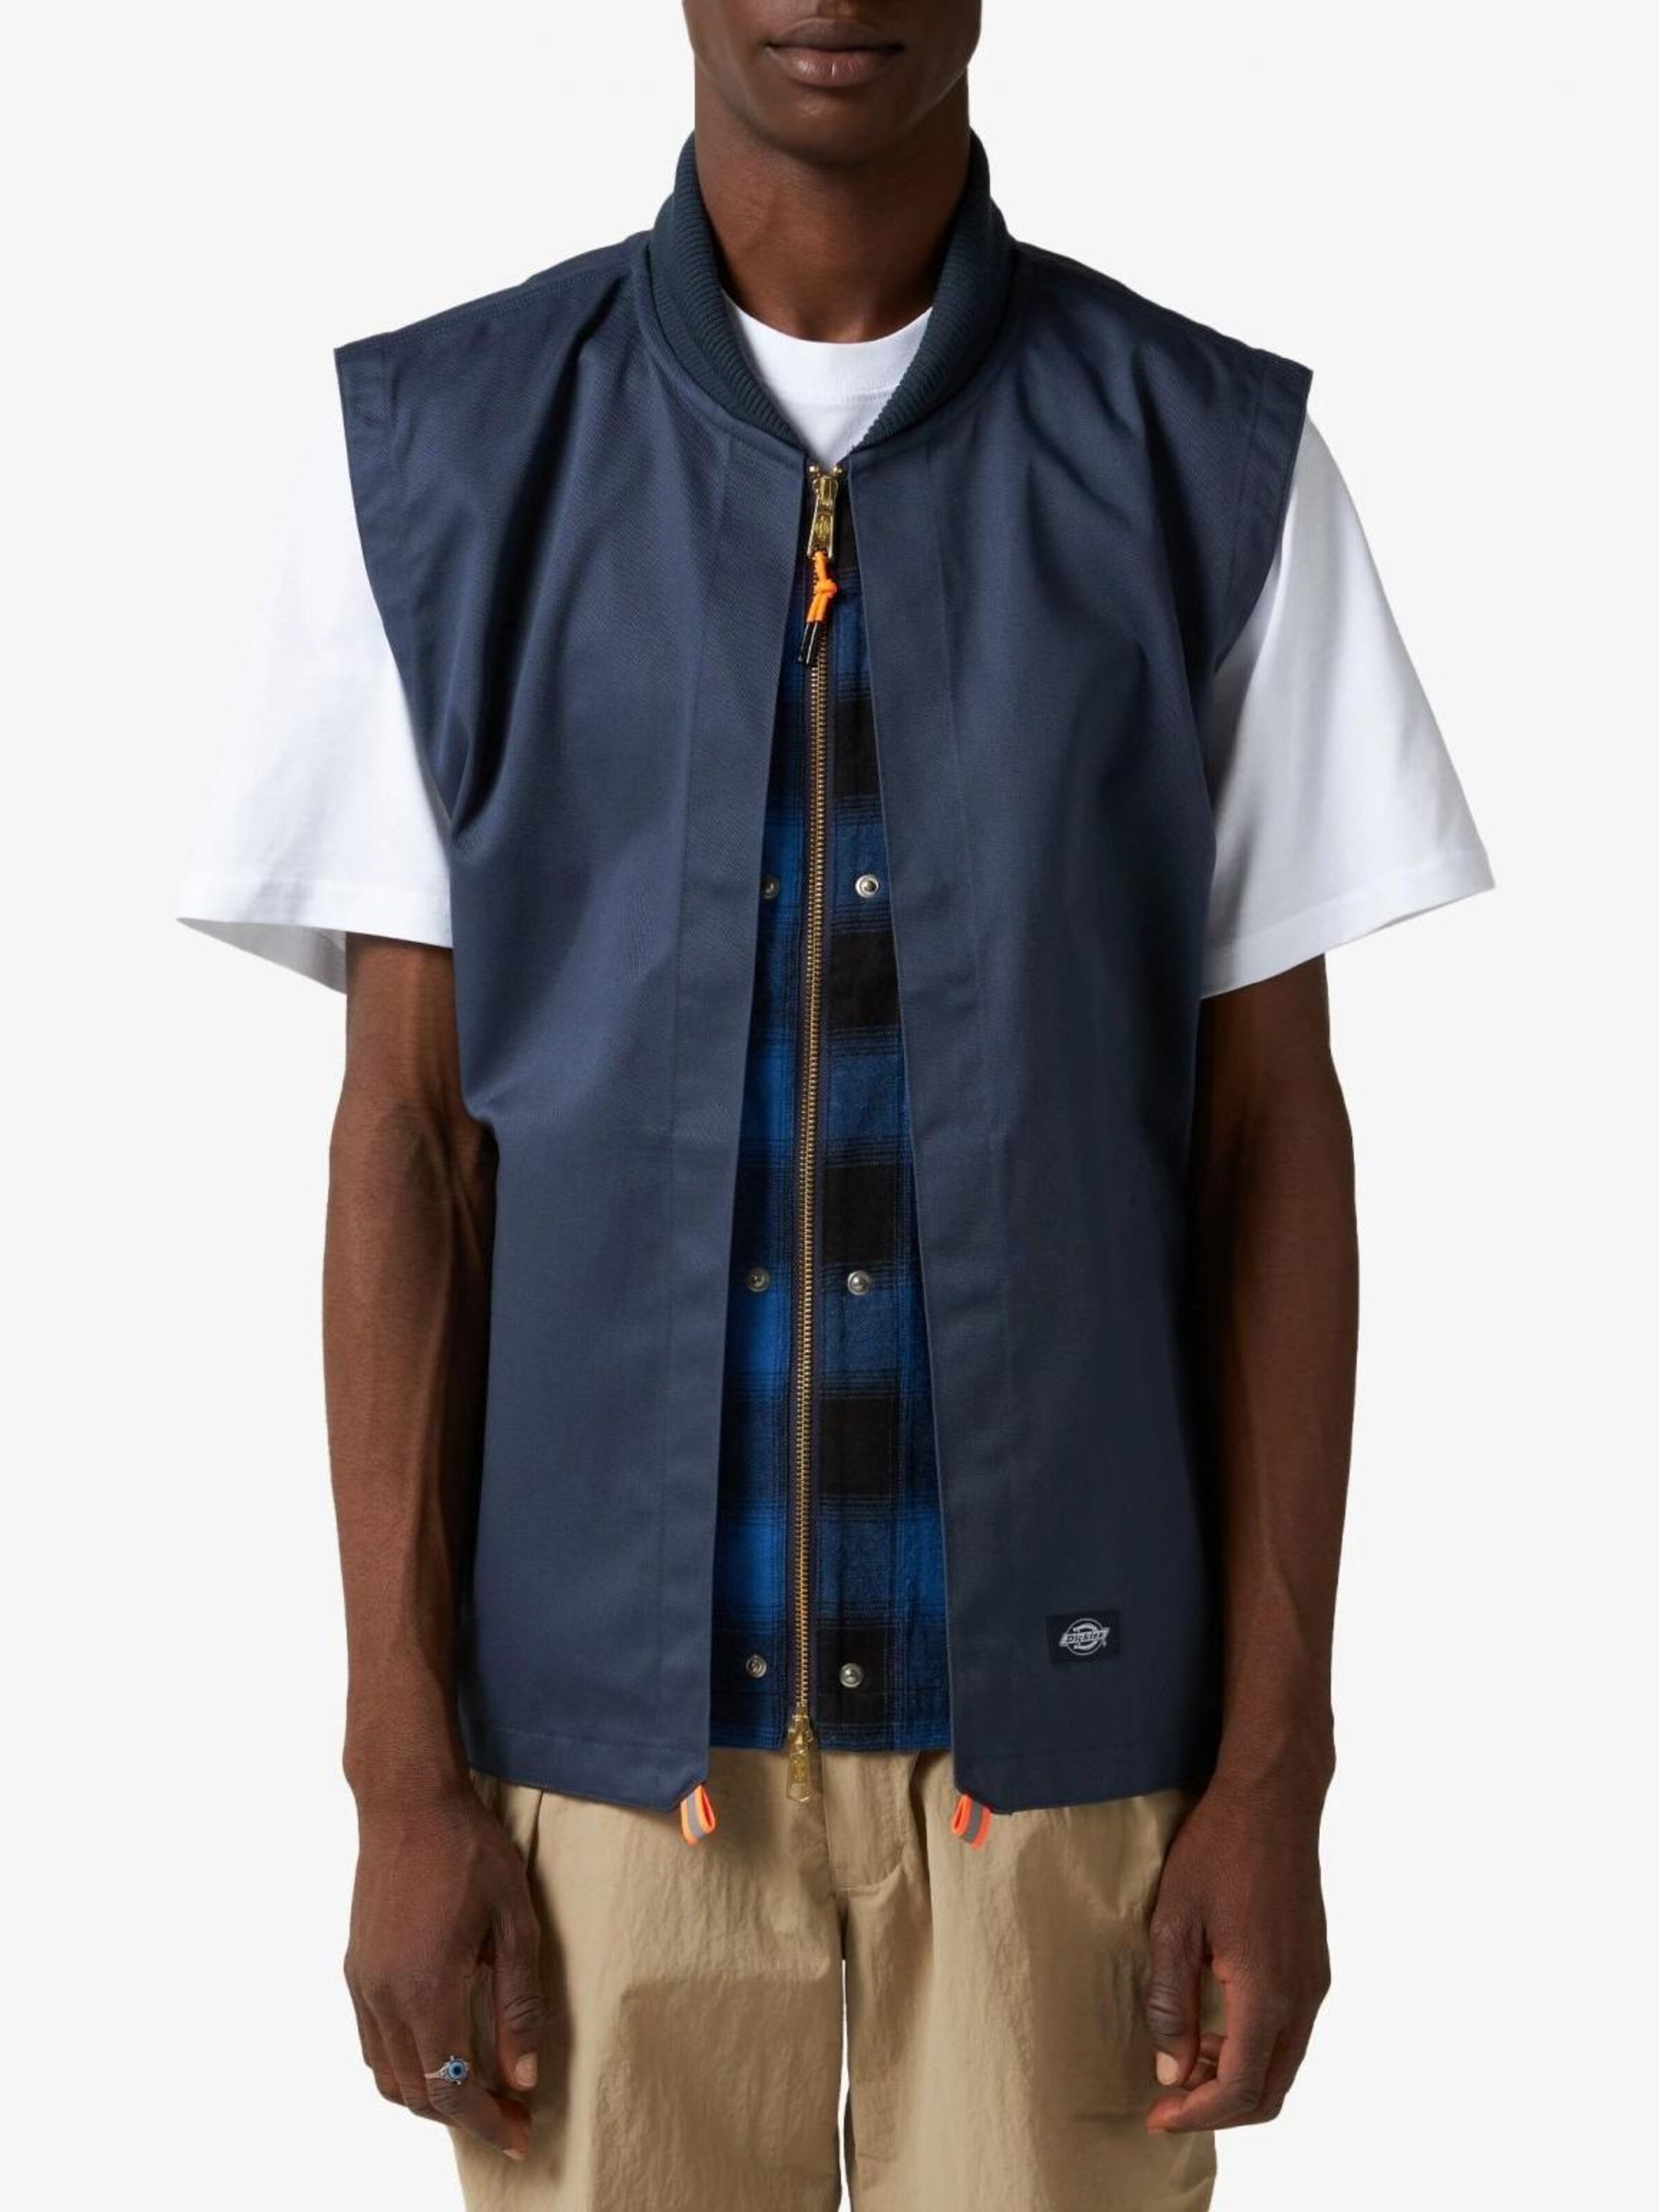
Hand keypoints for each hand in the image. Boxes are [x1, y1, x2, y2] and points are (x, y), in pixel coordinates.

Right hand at [345, 1783, 544, 2159]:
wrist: (409, 1802)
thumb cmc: (470, 1853)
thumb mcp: (514, 1925)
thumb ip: (518, 2005)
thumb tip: (522, 2077)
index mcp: (426, 1991)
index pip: (452, 2089)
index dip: (488, 2123)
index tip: (522, 2135)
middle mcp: (384, 1998)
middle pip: (417, 2093)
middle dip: (466, 2116)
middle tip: (512, 2112)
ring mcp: (363, 1984)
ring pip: (388, 2074)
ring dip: (431, 2095)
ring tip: (480, 2088)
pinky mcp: (356, 1967)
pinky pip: (373, 2042)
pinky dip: (405, 2064)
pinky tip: (441, 2047)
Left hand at [1144, 1774, 1330, 2132]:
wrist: (1273, 1799)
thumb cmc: (1218, 1849)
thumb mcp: (1175, 1923)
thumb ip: (1171, 2001)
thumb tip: (1171, 2070)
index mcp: (1267, 1992)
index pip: (1240, 2088)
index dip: (1197, 2114)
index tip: (1157, 2116)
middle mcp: (1302, 1997)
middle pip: (1269, 2091)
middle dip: (1218, 2108)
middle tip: (1168, 2100)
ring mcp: (1314, 1982)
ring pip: (1283, 2065)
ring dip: (1236, 2078)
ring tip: (1185, 2061)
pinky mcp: (1314, 1965)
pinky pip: (1290, 2033)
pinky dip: (1254, 2049)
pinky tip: (1214, 2027)